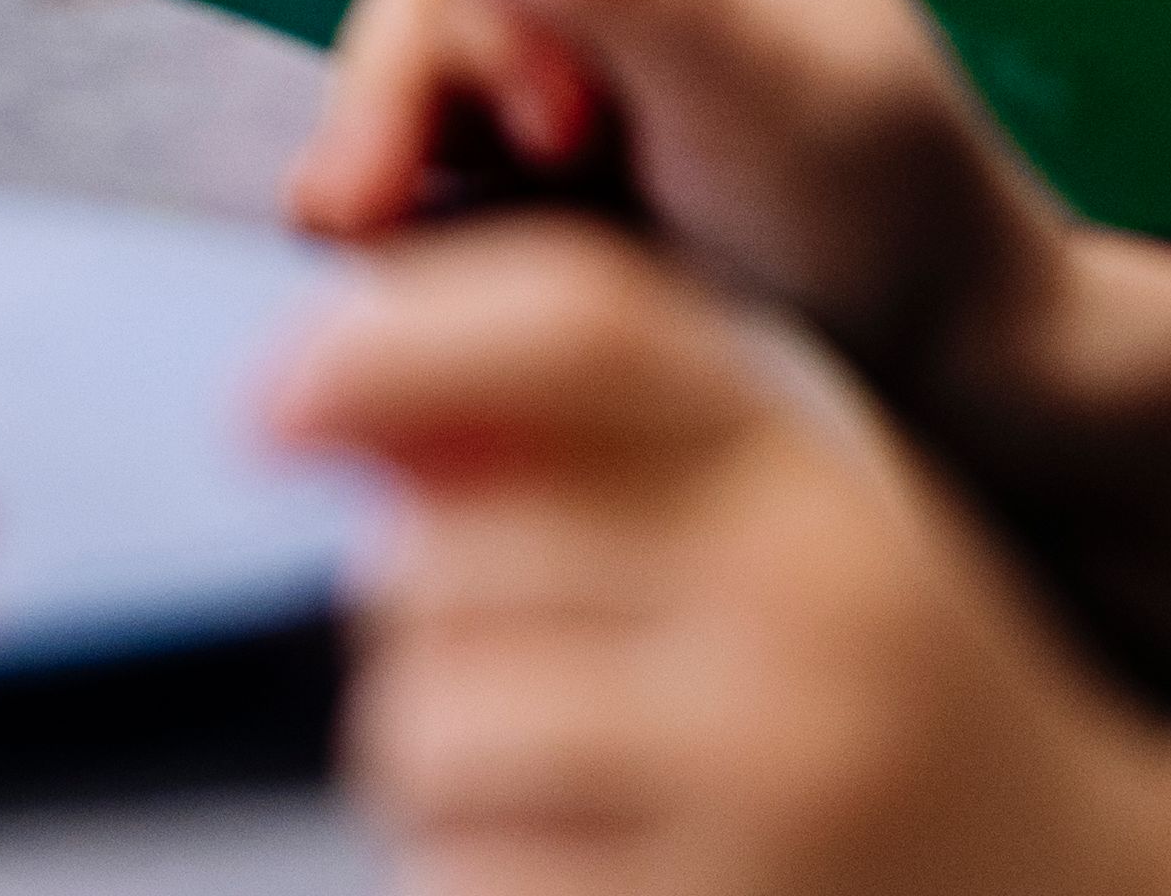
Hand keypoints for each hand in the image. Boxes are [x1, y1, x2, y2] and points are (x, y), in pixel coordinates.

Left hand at [286, 223, 1170, 895]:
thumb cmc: (902, 711)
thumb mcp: (800, 530)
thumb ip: (600, 449)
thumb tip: (341, 410)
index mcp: (819, 484)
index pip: (581, 329)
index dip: (397, 338)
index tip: (269, 404)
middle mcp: (797, 619)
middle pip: (444, 556)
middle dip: (425, 621)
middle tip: (526, 676)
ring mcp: (760, 794)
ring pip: (426, 728)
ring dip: (434, 768)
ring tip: (552, 791)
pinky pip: (462, 882)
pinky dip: (473, 881)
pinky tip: (574, 880)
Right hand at [292, 0, 1054, 375]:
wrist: (968, 395)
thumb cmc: (893, 235)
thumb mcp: (772, 102)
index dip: (476, 7)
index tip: (533, 139)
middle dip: (405, 96)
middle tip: (361, 220)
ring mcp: (594, 59)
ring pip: (430, 69)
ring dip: (395, 149)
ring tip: (374, 247)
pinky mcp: (566, 159)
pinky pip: (445, 149)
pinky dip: (415, 195)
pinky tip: (400, 261)